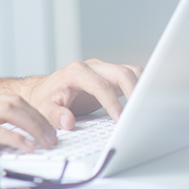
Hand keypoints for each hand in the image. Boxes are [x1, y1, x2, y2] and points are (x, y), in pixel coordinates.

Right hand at [0, 91, 57, 158]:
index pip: (9, 99)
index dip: (32, 112)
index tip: (44, 128)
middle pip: (15, 103)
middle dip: (39, 119)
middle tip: (52, 136)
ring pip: (9, 112)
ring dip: (32, 127)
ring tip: (45, 142)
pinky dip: (13, 137)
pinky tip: (24, 146)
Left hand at [22, 58, 142, 129]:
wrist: (44, 91)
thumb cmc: (44, 99)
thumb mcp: (43, 108)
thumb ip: (54, 115)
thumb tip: (68, 122)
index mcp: (75, 72)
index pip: (100, 85)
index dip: (112, 103)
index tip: (120, 119)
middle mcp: (91, 67)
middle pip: (121, 73)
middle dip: (134, 92)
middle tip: (139, 114)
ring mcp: (103, 70)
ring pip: (130, 72)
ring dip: (141, 87)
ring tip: (146, 108)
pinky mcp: (110, 76)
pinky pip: (131, 77)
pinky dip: (140, 87)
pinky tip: (143, 102)